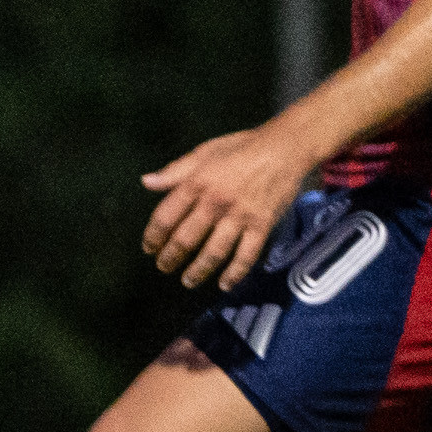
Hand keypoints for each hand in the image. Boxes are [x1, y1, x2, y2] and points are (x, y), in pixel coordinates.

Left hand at [138, 121, 319, 287]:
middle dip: (171, 257)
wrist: (284, 149)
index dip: (153, 236)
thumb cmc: (241, 148)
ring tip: (188, 281)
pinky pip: (246, 255)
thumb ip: (174, 171)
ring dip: (198, 270)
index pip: (166, 216)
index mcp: (196, 184)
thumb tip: (146, 182)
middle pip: (186, 238)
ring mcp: (239, 216)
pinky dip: (235, 273)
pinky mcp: (262, 226)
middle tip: (164, 267)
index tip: (149, 248)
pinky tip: (225, 284)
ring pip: (213, 252)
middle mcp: (214, 203)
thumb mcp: (203, 152)